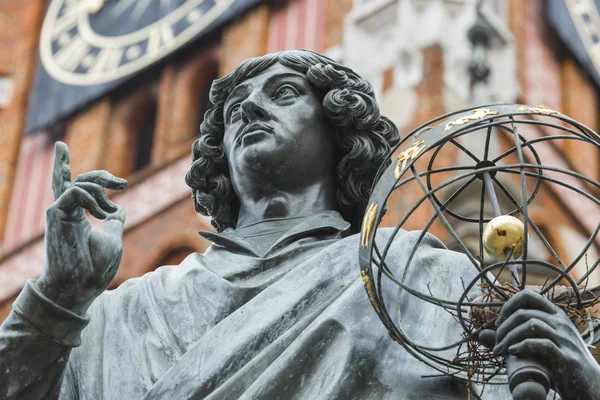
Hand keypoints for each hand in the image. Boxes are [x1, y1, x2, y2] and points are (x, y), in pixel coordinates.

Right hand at [35, 142, 127, 314]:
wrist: (80, 286)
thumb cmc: (95, 268)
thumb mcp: (112, 238)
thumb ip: (113, 220)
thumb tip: (119, 208)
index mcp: (78, 216)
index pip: (78, 187)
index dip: (101, 179)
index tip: (123, 184)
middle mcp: (66, 212)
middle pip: (74, 179)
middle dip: (100, 175)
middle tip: (122, 183)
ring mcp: (59, 212)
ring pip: (78, 183)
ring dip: (101, 194)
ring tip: (109, 214)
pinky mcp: (56, 214)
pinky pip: (74, 192)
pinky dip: (93, 199)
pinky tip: (102, 215)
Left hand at [479, 290, 599, 399]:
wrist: (590, 385)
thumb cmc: (559, 362)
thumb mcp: (536, 346)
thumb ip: (511, 338)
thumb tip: (481, 335)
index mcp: (554, 314)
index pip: (527, 295)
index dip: (507, 306)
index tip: (498, 323)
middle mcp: (560, 322)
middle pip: (523, 312)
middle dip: (503, 327)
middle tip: (496, 343)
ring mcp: (565, 338)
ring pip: (530, 325)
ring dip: (509, 337)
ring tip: (501, 350)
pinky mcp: (565, 356)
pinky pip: (540, 343)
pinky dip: (522, 346)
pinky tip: (513, 353)